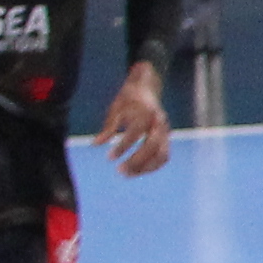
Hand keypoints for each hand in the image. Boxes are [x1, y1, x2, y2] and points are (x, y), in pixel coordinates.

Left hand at [99, 62, 169, 176]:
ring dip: (145, 167)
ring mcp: (165, 131)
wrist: (147, 89)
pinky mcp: (167, 138)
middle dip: (136, 160)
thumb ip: (108, 128)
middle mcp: (158, 123)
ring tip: (127, 174)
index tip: (109, 158)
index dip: (122, 147)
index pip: (135, 133)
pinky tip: (138, 171)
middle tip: (119, 170)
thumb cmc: (128, 100)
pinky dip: (153, 166)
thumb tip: (96, 144)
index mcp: (145, 113)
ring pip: (161, 154)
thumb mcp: (115, 109)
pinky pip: (164, 156)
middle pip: (152, 146)